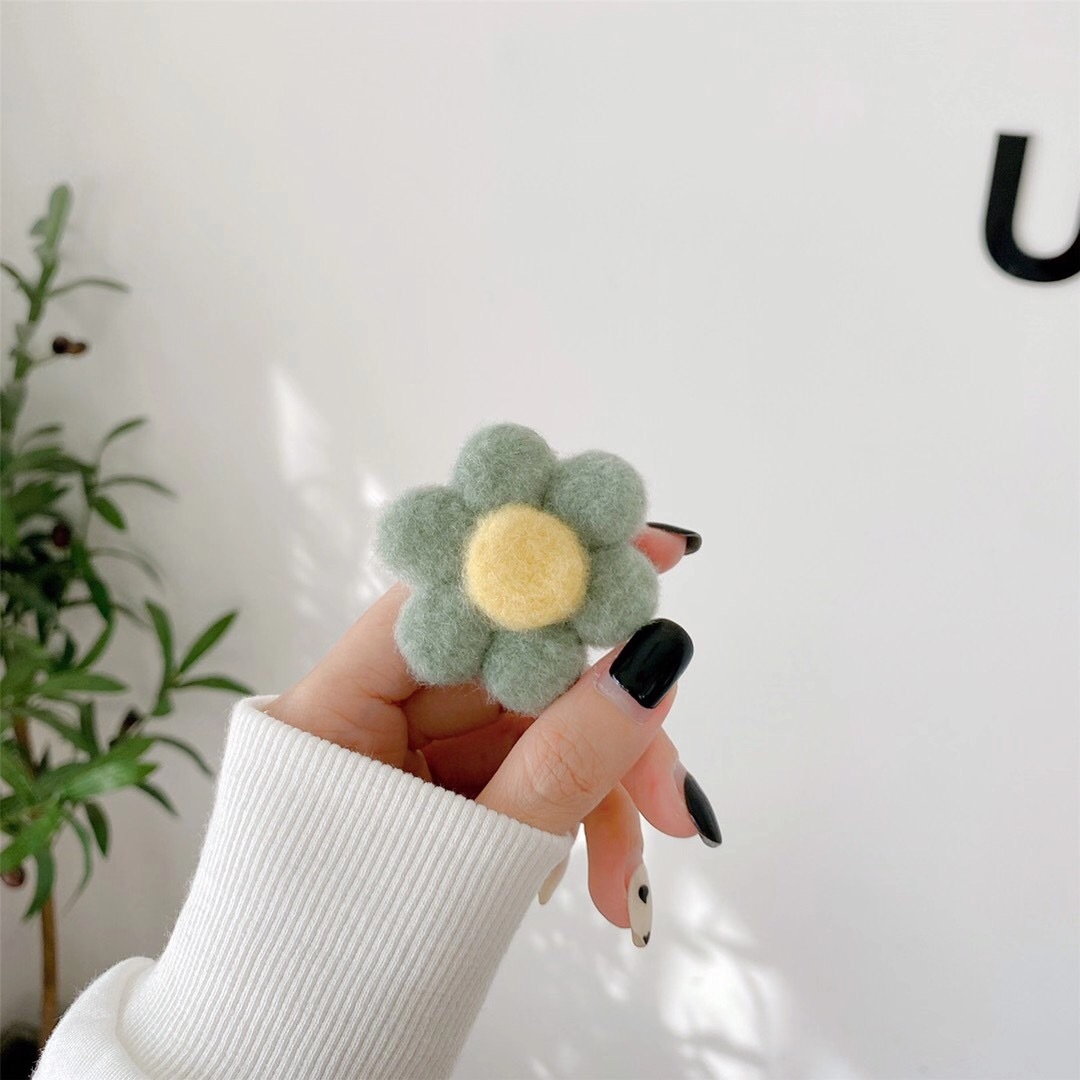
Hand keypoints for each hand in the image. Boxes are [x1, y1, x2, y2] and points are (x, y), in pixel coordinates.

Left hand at [264, 525, 712, 942]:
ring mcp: (407, 762)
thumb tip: (655, 660)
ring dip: (599, 797)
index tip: (653, 550)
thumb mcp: (475, 857)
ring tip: (636, 876)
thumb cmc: (347, 968)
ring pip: (531, 733)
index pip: (451, 599)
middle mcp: (370, 718)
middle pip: (513, 675)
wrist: (293, 1067)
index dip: (551, 568)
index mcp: (333, 707)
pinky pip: (522, 782)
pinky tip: (601, 884)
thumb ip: (567, 761)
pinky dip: (572, 824)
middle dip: (603, 733)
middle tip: (674, 794)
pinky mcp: (440, 801)